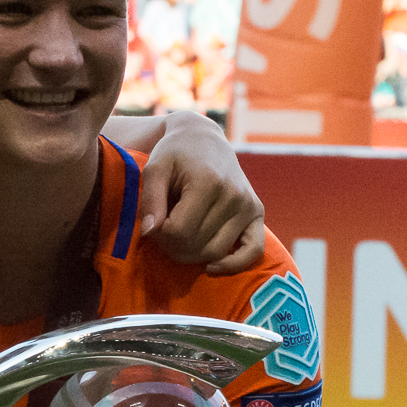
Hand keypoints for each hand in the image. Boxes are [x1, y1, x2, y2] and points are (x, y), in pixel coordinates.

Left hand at [140, 112, 267, 276]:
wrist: (204, 140)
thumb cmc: (175, 154)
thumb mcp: (155, 168)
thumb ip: (150, 199)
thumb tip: (150, 233)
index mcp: (208, 182)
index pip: (179, 232)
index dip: (160, 234)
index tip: (155, 221)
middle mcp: (233, 195)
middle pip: (196, 245)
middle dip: (173, 244)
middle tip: (165, 227)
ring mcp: (248, 205)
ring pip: (216, 252)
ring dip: (193, 253)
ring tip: (182, 233)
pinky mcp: (257, 213)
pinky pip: (253, 251)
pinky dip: (233, 265)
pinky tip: (212, 267)